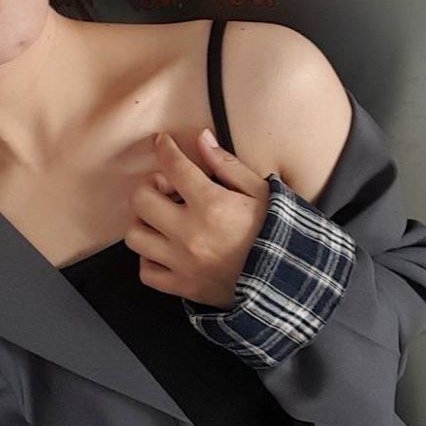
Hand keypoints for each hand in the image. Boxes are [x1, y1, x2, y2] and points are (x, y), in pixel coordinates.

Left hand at [124, 128, 270, 308]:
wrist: (290, 282)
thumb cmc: (276, 233)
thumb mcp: (260, 192)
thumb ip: (227, 164)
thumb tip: (201, 138)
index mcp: (212, 205)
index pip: (173, 166)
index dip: (164, 148)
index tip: (162, 142)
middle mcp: (190, 234)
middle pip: (141, 200)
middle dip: (150, 186)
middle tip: (167, 188)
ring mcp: (183, 263)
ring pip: (135, 236)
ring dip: (144, 222)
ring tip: (162, 219)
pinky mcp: (183, 287)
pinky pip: (146, 272)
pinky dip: (148, 259)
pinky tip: (164, 249)